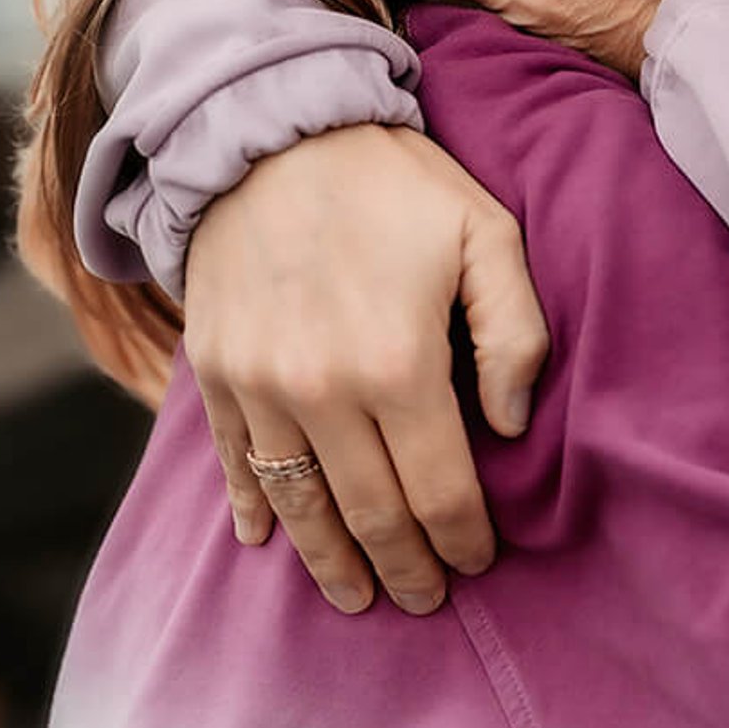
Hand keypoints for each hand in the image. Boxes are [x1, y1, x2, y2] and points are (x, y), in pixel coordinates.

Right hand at [185, 125, 548, 612]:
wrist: (271, 129)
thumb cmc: (394, 181)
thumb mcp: (486, 232)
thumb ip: (515, 332)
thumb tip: (512, 425)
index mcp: (398, 366)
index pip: (439, 491)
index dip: (463, 540)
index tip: (479, 563)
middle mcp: (321, 394)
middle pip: (371, 516)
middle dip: (404, 568)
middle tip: (427, 598)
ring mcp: (257, 389)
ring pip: (300, 507)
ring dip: (331, 562)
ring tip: (358, 596)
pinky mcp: (213, 373)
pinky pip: (233, 464)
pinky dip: (252, 510)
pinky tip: (266, 543)